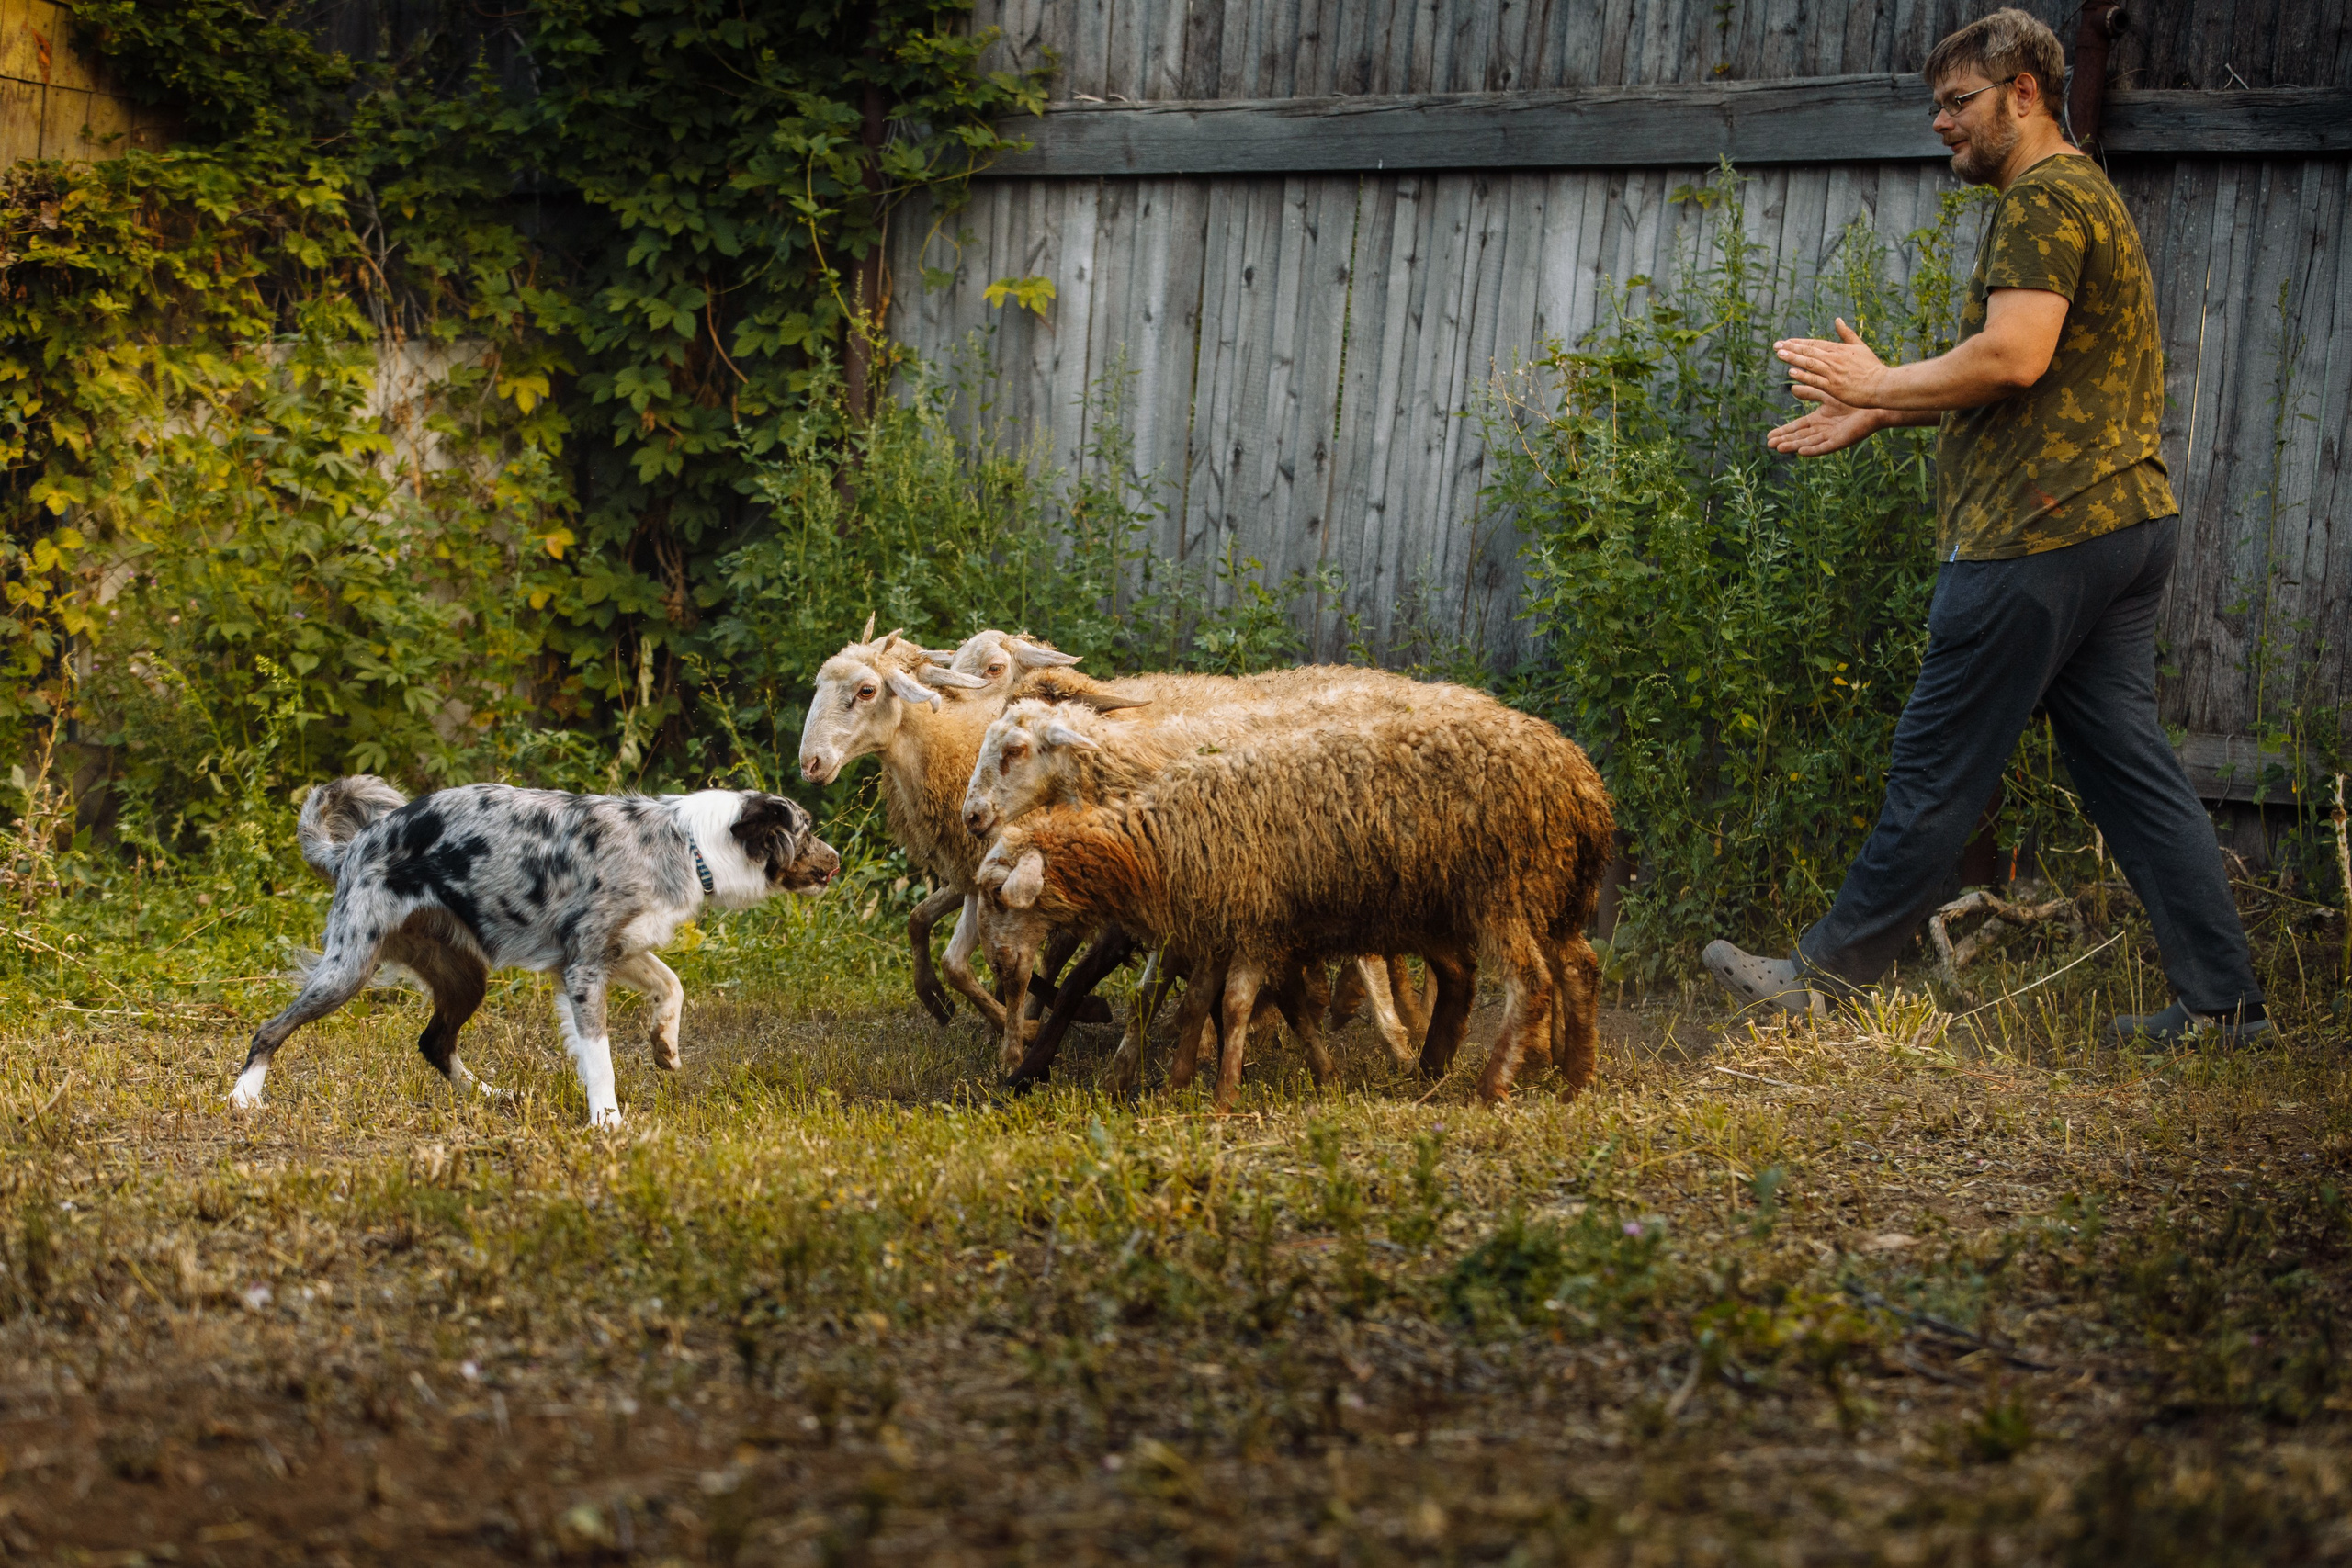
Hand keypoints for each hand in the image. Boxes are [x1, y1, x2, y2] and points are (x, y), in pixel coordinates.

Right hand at [1766, 393, 1883, 456]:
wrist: (1876, 400)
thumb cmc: (1855, 397)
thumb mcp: (1827, 393)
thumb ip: (1810, 392)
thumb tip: (1792, 388)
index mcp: (1820, 419)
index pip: (1798, 427)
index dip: (1784, 431)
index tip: (1769, 435)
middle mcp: (1824, 430)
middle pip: (1800, 437)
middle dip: (1785, 440)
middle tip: (1769, 444)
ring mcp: (1832, 436)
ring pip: (1809, 443)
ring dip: (1794, 446)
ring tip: (1779, 448)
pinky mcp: (1842, 440)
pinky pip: (1825, 447)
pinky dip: (1813, 450)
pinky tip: (1802, 452)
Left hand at [1774, 318, 1889, 408]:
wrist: (1882, 385)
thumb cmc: (1872, 368)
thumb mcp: (1860, 346)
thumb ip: (1847, 334)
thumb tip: (1837, 320)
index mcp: (1839, 349)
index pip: (1815, 343)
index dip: (1799, 342)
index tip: (1785, 341)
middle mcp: (1834, 359)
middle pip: (1809, 351)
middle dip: (1791, 348)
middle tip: (1776, 345)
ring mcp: (1833, 372)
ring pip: (1809, 363)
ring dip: (1793, 358)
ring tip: (1779, 353)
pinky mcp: (1834, 386)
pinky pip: (1815, 379)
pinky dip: (1803, 375)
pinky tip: (1791, 372)